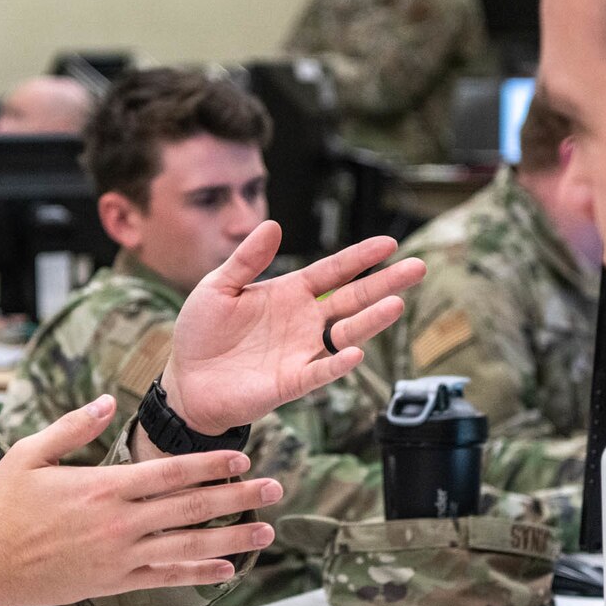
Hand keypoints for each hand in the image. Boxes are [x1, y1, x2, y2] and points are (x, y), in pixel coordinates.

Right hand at [0, 397, 281, 605]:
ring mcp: (120, 556)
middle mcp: (120, 522)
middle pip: (192, 508)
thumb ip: (71, 426)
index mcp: (103, 486)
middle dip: (237, 497)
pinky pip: (166, 577)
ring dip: (232, 538)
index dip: (212, 464)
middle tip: (274, 488)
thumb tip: (106, 400)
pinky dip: (200, 573)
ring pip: (188, 546)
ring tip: (266, 531)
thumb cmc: (2, 506)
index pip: (171, 472)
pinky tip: (228, 568)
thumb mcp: (29, 453)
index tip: (243, 457)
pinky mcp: (115, 582)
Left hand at [159, 222, 423, 434]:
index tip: (390, 243)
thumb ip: (246, 259)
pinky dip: (338, 364)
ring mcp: (302, 351)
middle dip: (385, 283)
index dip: (360, 258)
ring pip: (347, 333)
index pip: (333, 271)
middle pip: (353, 298)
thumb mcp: (219, 286)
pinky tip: (354, 352)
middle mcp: (304, 321)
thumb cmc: (202, 332)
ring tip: (397, 304)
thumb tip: (273, 225)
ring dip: (371, 320)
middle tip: (419, 267)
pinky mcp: (292, 381)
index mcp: (289, 293)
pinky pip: (321, 372)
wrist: (186, 379)